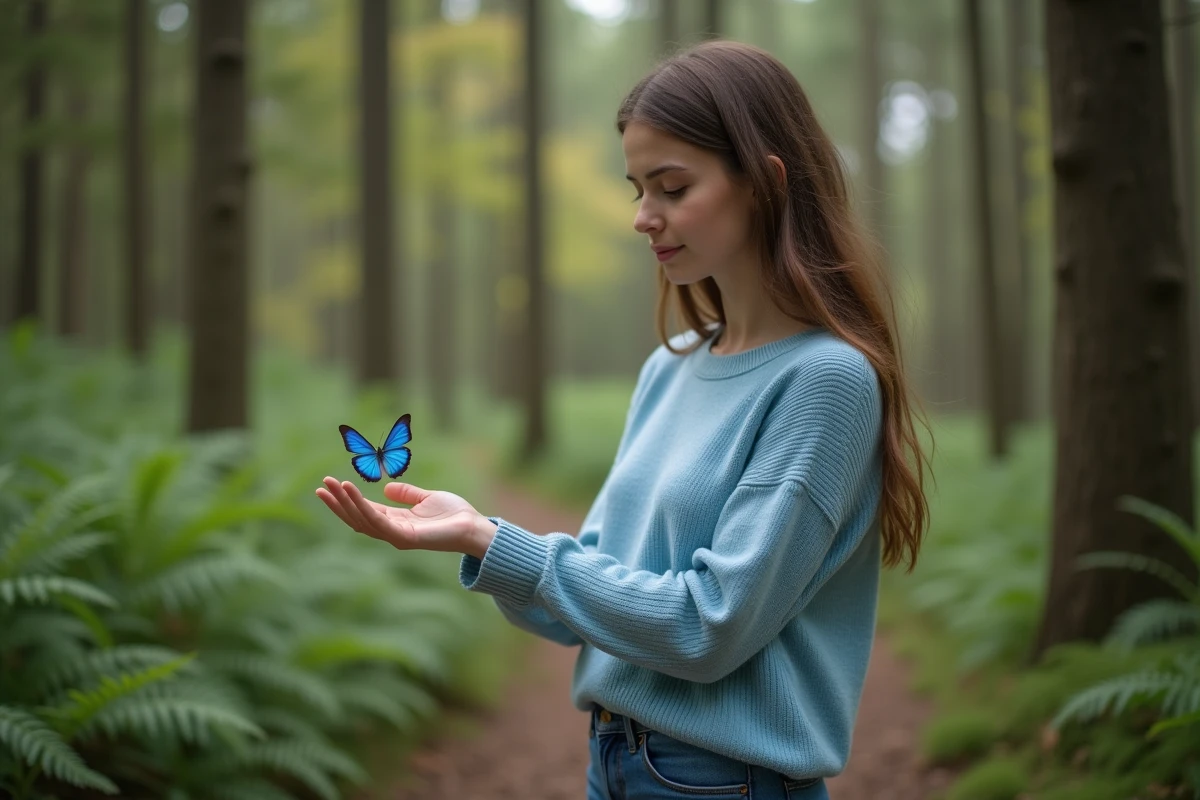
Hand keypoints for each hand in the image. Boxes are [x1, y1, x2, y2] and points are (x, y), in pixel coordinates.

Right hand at [315, 478, 496, 557]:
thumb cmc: (454, 514)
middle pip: (357, 518)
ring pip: (362, 520)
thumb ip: (407, 494)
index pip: (364, 511)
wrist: (474, 526)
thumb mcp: (426, 498)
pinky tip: (350, 491)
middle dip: (338, 503)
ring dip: (344, 503)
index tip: (330, 484)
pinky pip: (376, 521)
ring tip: (331, 486)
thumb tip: (387, 488)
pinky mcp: (404, 537)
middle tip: (321, 486)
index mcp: (396, 521)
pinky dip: (361, 506)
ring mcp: (396, 536)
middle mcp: (392, 531)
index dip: (346, 499)